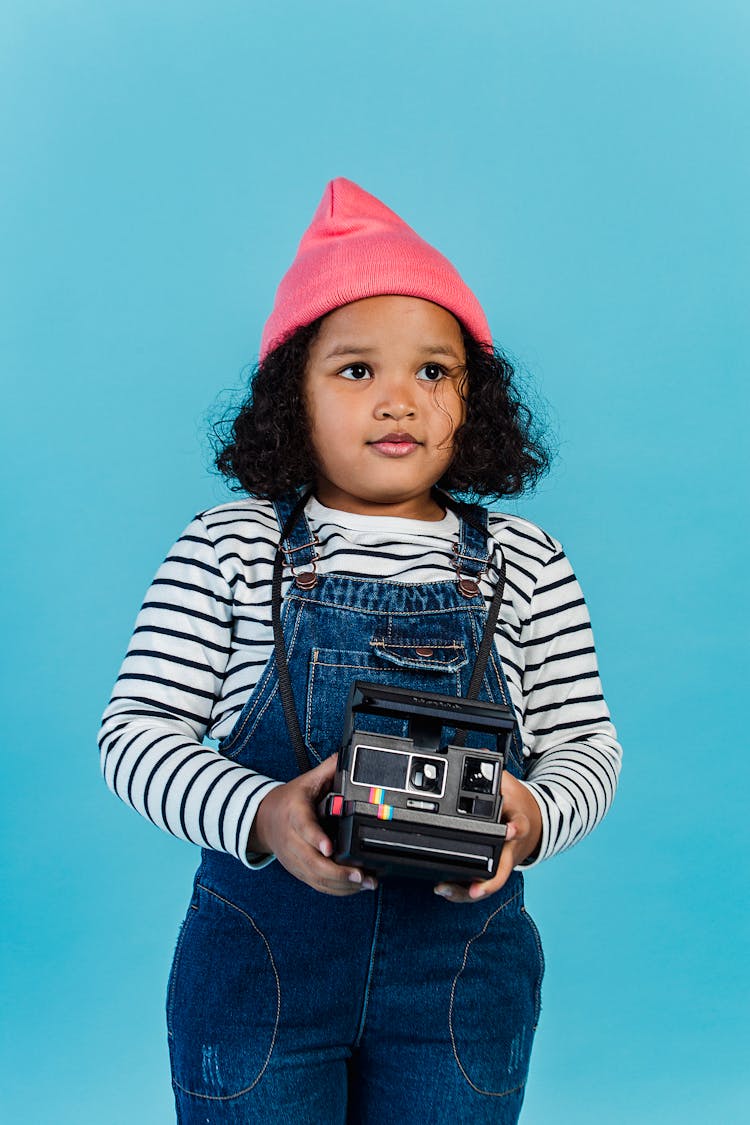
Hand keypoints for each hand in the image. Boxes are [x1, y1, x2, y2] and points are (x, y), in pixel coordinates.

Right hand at [249, 754, 377, 896]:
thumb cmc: (288, 801)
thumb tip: (346, 757)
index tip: (329, 848)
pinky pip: (317, 885)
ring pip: (316, 878)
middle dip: (337, 872)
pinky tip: (355, 887)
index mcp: (294, 815)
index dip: (316, 839)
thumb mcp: (305, 782)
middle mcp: (292, 841)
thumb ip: (327, 771)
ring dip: (342, 885)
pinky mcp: (298, 871)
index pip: (304, 828)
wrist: (262, 821)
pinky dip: (336, 890)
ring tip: (366, 883)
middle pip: (312, 862)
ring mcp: (294, 859)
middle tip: (361, 874)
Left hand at [434, 770, 541, 903]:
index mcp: (518, 824)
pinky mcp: (495, 871)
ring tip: (444, 889)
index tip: (509, 830)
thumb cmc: (518, 805)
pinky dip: (463, 891)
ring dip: (468, 891)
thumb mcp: (509, 784)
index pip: (518, 827)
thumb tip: (478, 754)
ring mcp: (504, 863)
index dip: (514, 830)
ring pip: (489, 884)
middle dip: (486, 883)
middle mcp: (511, 849)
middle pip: (502, 871)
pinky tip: (445, 889)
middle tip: (472, 890)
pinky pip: (480, 885)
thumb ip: (493, 773)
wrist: (535, 822)